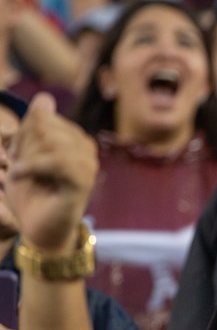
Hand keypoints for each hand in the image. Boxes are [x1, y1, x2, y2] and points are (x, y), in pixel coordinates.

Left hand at [8, 93, 96, 254]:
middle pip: (45, 126)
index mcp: (75, 139)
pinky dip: (30, 167)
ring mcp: (87, 165)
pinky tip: (17, 175)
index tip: (15, 155)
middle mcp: (86, 149)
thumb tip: (45, 98)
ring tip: (18, 173)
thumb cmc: (32, 194)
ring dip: (25, 157)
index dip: (22, 132)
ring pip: (50, 140)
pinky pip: (56, 160)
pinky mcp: (82, 182)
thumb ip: (33, 127)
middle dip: (23, 144)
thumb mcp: (24, 154)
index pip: (43, 116)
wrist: (40, 230)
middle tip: (17, 166)